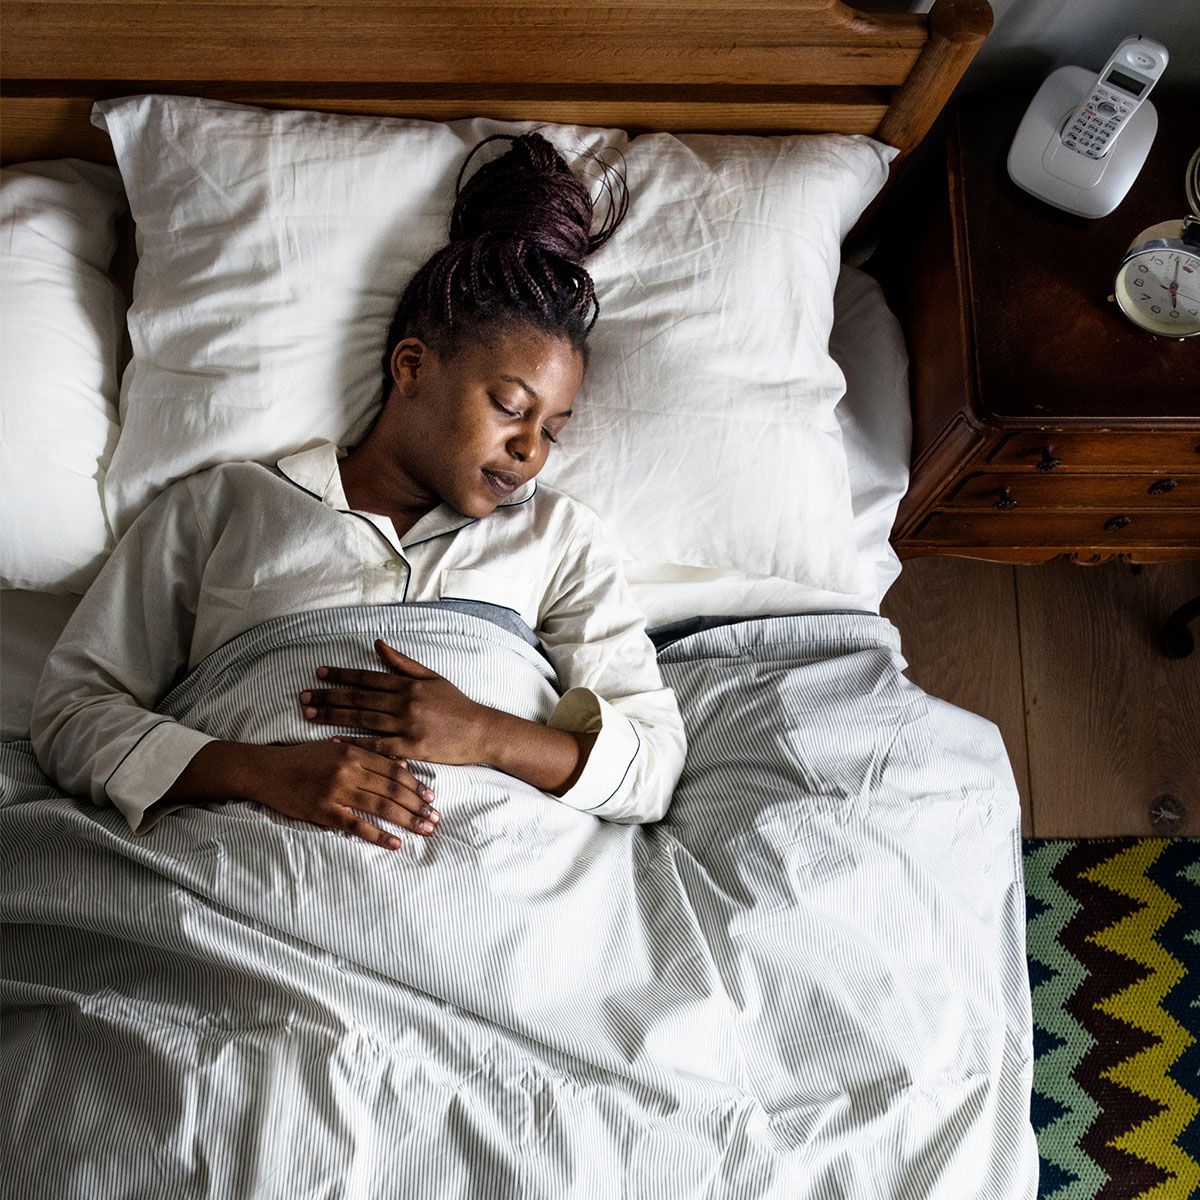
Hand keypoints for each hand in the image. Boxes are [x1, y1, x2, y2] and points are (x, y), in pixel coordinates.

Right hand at [165, 739, 438, 850]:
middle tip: (436, 817)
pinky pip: (356, 826)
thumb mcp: (335, 749)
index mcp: (353, 752)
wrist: (266, 771)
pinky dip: (378, 836)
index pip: (393, 770)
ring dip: (406, 820)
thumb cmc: (303, 759)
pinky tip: (395, 844)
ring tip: (425, 829)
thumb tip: (400, 766)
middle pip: (392, 789)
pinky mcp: (323, 812)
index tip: (431, 796)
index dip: (415, 784)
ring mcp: (336, 792)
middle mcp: (348, 770)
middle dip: (417, 805)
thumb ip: (366, 755)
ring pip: (380, 807)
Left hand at [299, 639, 496, 765]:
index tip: (318, 672)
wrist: (481, 731)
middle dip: (328, 696)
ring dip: (334, 717)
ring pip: (363, 719)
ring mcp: (407, 725)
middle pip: (359, 698)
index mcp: (408, 684)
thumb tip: (378, 644)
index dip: (341, 674)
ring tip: (310, 715)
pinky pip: (378, 745)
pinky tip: (335, 742)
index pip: (367, 677)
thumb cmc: (456, 704)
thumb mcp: (432, 677)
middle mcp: (405, 702)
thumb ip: (403, 663)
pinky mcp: (412, 748)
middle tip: (302, 696)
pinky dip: (356, 743)